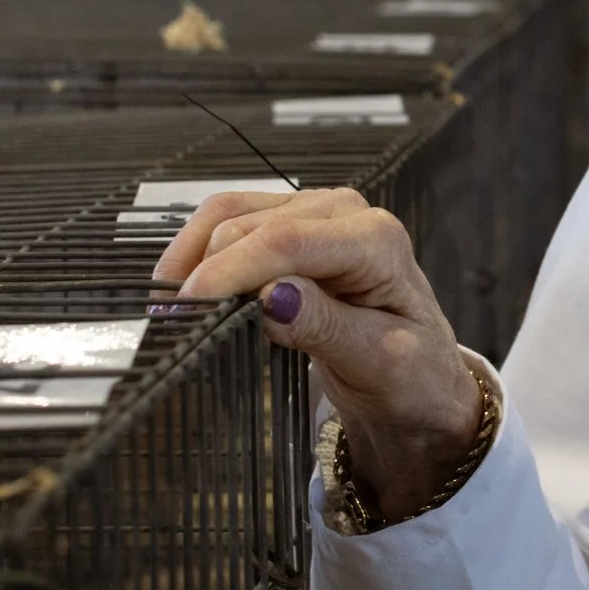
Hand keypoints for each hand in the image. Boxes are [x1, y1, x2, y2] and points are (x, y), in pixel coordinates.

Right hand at [153, 189, 481, 521]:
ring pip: (229, 215)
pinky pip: (229, 220)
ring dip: (191, 257)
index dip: (229, 271)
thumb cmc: (411, 373)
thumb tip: (271, 296)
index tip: (186, 308)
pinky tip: (182, 286)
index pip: (287, 244)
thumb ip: (326, 327)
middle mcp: (346, 212)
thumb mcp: (379, 363)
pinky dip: (197, 249)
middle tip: (173, 329)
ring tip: (168, 310)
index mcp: (377, 241)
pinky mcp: (291, 223)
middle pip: (250, 226)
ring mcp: (316, 212)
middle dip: (205, 273)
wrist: (419, 377)